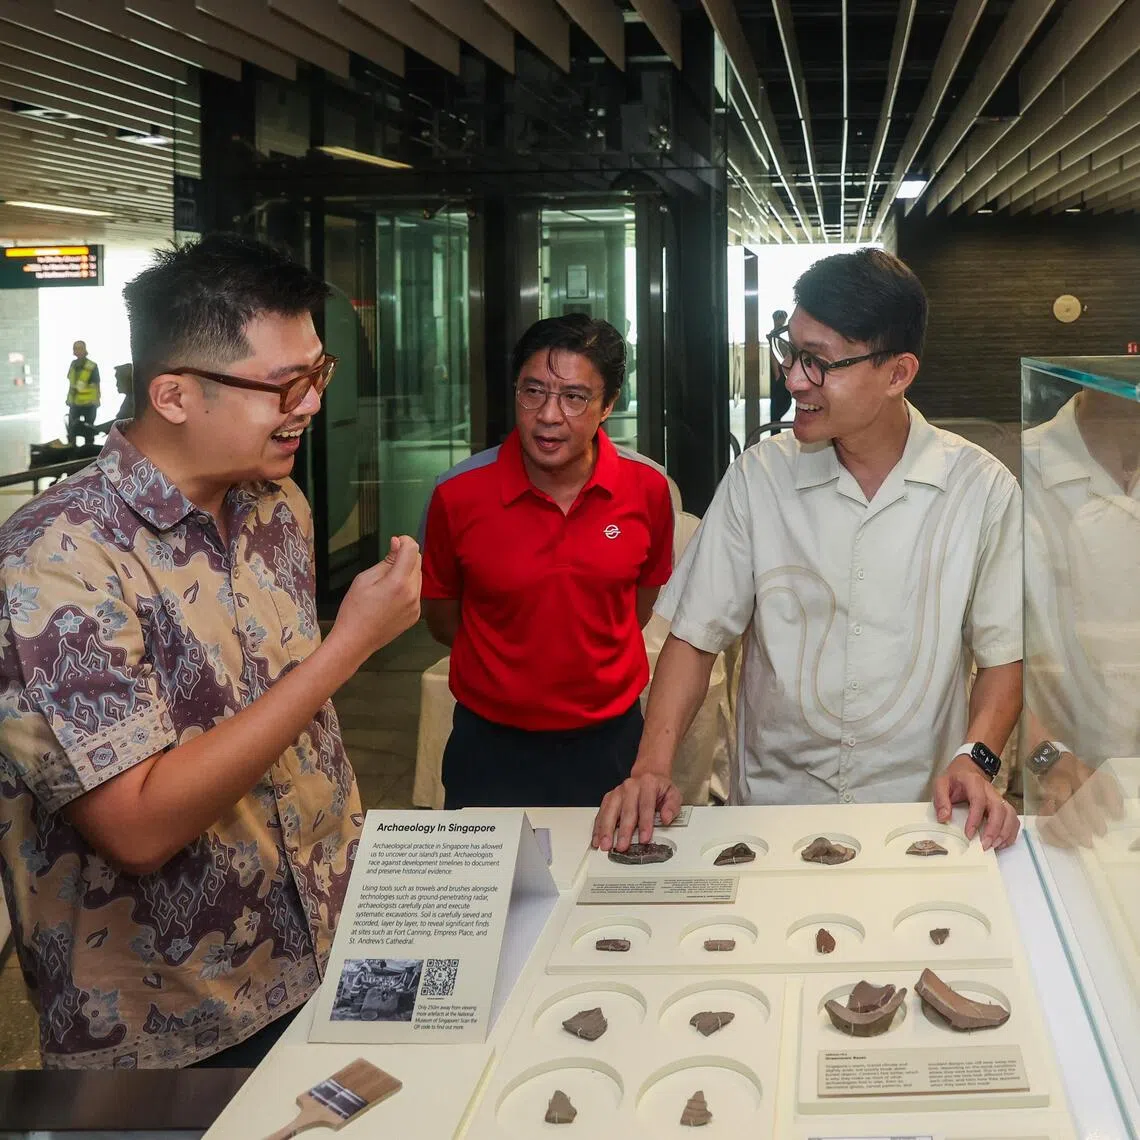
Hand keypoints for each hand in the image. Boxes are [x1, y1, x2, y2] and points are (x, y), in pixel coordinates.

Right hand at [329, 536, 421, 664]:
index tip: (395, 543)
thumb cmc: (354, 609)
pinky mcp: (415, 615)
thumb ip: (387, 561)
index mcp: (399, 583)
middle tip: (386, 564)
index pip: (413, 550)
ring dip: (407, 573)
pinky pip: (416, 593)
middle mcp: (412, 594)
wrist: (355, 641)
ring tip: (386, 583)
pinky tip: (390, 597)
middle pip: (417, 562)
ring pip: (418, 578)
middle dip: (405, 557)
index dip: (405, 542)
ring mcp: (416, 606)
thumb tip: (399, 543)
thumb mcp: (365, 579)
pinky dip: (407, 588)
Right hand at [591, 771, 681, 852]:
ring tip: (606, 845)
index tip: (644, 839)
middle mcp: (631, 786)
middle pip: (626, 810)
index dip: (645, 823)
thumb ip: (672, 806)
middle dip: (623, 830)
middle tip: (622, 846)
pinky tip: (597, 839)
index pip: (646, 805)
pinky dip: (598, 827)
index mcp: (648, 783)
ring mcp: (618, 792)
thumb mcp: (673, 794)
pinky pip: (601, 812)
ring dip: (606, 830)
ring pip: (610, 811)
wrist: (648, 775)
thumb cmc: (660, 788)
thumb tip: (666, 818)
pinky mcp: (609, 798)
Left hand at [932, 754, 1019, 850]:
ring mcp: (998, 798)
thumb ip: (941, 800)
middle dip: (994, 829)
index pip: (978, 800)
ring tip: (994, 846)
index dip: (975, 818)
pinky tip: (1001, 843)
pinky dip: (1011, 833)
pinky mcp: (1003, 806)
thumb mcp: (941, 784)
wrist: (966, 770)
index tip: (969, 834)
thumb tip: (944, 819)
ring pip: (1009, 814)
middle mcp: (990, 790)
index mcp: (973, 782)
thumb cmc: (954, 779)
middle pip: (999, 808)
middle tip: (985, 845)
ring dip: (1004, 832)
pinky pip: (1013, 819)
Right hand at [1037, 755, 1124, 848]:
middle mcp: (1059, 786)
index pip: (1083, 797)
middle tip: (1087, 842)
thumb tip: (1117, 815)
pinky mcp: (1040, 806)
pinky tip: (1063, 843)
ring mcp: (1047, 796)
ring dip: (1062, 833)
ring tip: (1075, 844)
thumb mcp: (1099, 778)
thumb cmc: (1080, 774)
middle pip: (1063, 807)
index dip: (1092, 816)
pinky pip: (1041, 822)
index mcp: (1076, 778)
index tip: (1101, 832)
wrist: (1051, 762)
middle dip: (1075, 827)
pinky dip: (1050, 835)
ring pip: (1049, 816)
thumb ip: (1111, 795)